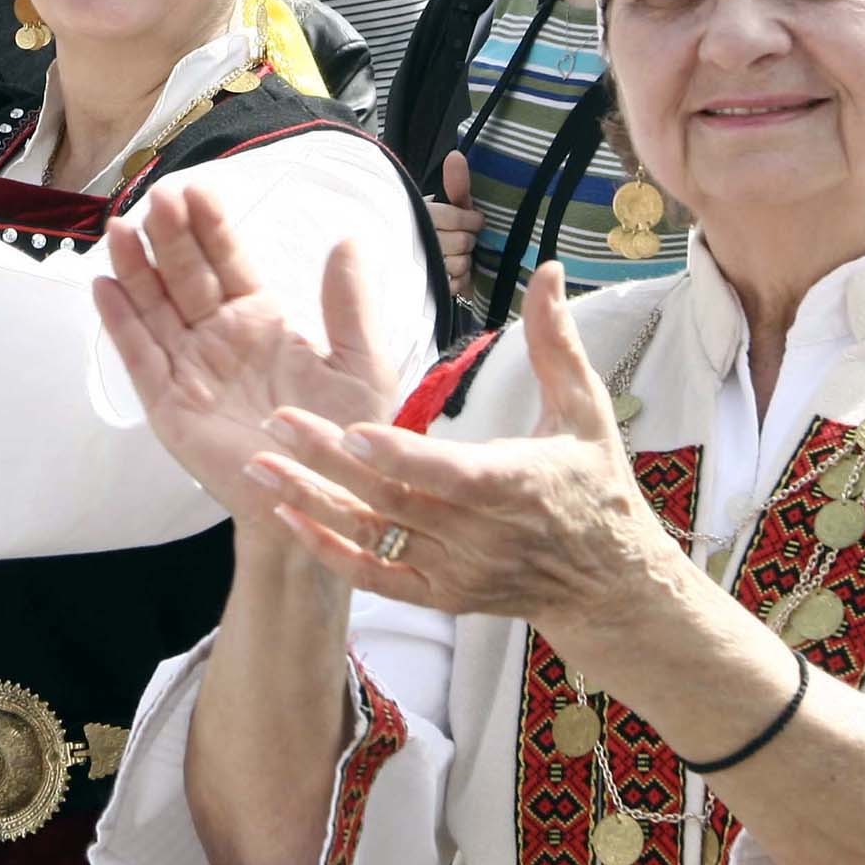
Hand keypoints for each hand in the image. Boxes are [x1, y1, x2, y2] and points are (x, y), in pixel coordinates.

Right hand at [92, 181, 393, 527]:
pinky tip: (104, 287)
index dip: (211, 225)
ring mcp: (189, 367)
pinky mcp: (168, 404)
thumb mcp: (360, 363)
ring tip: (120, 229)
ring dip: (136, 268)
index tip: (196, 188)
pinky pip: (140, 357)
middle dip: (171, 236)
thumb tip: (347, 239)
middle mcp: (218, 335)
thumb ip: (349, 303)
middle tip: (158, 197)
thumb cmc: (346, 436)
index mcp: (261, 318)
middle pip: (185, 275)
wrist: (323, 498)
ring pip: (155, 307)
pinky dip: (121, 323)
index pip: (228, 259)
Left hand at [237, 263, 664, 637]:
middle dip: (330, 464)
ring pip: (373, 539)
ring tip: (257, 465)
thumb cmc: (594, 483)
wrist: (607, 583)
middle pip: (394, 501)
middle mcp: (482, 536)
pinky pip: (374, 577)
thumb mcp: (585, 410)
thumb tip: (546, 268)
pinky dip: (328, 550)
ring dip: (313, 503)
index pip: (449, 474)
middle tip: (274, 421)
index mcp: (517, 485)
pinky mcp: (439, 596)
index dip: (399, 456)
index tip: (350, 428)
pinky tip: (286, 515)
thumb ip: (555, 341)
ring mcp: (457, 571)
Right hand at [428, 151, 482, 300]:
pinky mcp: (424, 288)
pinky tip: (451, 272)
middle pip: (461, 241)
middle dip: (467, 240)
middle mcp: (415, 239)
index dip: (470, 219)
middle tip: (462, 239)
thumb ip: (455, 183)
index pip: (454, 217)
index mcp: (417, 214)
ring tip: (454, 255)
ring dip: (463, 261)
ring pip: (459, 264)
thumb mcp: (448, 204)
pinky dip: (458, 280)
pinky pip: (454, 285)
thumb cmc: (438, 229)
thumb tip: (456, 155)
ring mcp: (419, 266)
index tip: (475, 220)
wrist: (414, 263)